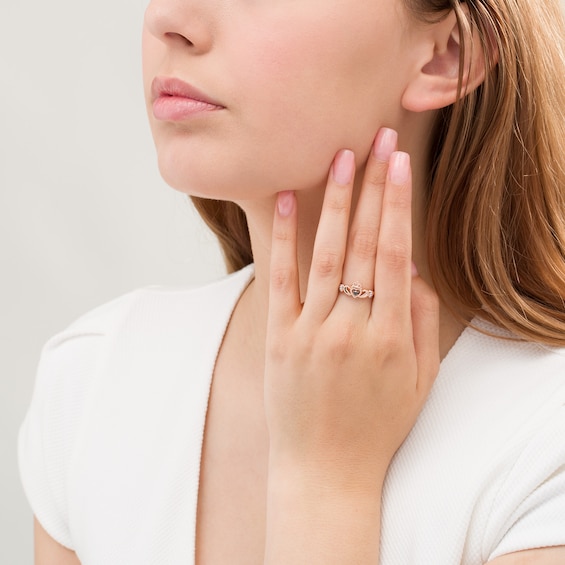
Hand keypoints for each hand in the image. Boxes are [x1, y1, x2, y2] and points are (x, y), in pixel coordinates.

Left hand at [265, 128, 439, 488]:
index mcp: (392, 336)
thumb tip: (417, 273)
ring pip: (325, 254)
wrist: (325, 470)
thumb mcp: (420, 381)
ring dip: (334, 202)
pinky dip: (281, 238)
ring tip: (341, 158)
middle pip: (365, 244)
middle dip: (373, 187)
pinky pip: (280, 280)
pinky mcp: (278, 338)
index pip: (397, 254)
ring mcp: (310, 332)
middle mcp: (351, 328)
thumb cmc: (378, 426)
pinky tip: (282, 200)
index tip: (400, 164)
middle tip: (377, 139)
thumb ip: (424, 324)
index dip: (398, 205)